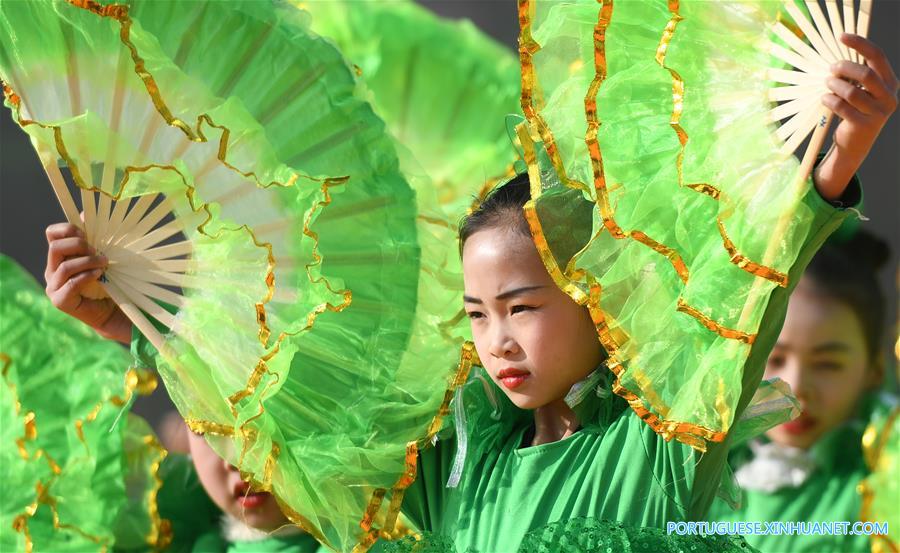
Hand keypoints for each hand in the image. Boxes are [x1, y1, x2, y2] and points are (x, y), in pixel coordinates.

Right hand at [44, 223, 131, 343]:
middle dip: (79, 245)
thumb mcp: (99, 255)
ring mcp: (53, 286)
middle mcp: (52, 270)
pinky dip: (86, 276)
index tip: (86, 233)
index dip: (69, 229)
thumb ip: (93, 237)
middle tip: (97, 251)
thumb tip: (85, 213)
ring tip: (105, 263)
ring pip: (64, 267)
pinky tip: (99, 274)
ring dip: (88, 261)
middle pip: (55, 247)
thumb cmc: (106, 280)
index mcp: (59, 256)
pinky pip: (70, 284)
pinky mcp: (60, 300)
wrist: (111, 309)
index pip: (52, 233)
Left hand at [813, 33, 898, 200]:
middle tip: (831, 69)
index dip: (860, 44)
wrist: (855, 144)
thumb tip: (839, 54)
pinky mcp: (864, 125)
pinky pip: (842, 107)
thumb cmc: (855, 111)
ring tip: (827, 85)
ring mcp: (878, 112)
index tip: (842, 36)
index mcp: (890, 83)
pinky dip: (830, 100)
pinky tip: (824, 99)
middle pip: (865, 74)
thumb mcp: (861, 92)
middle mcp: (889, 96)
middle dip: (844, 68)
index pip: (878, 57)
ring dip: (834, 85)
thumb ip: (857, 75)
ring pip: (851, 92)